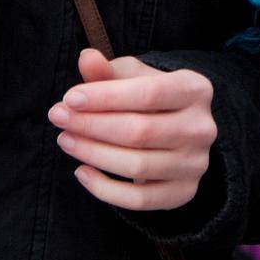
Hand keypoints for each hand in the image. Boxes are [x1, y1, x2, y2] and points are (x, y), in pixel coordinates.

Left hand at [48, 48, 217, 211]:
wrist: (177, 130)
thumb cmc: (149, 98)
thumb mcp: (131, 76)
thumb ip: (108, 71)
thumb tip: (87, 58)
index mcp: (195, 89)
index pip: (149, 93)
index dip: (105, 97)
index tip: (69, 98)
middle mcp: (201, 127)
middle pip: (140, 131)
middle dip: (91, 125)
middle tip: (58, 117)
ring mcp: (195, 163)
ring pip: (137, 166)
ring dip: (93, 154)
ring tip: (65, 140)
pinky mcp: (184, 192)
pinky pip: (140, 200)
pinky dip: (105, 189)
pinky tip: (81, 171)